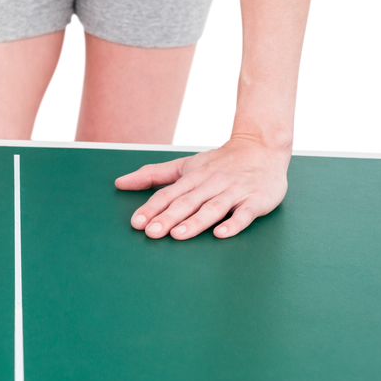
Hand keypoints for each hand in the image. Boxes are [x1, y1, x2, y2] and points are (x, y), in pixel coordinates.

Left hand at [114, 134, 291, 239]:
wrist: (261, 145)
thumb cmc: (219, 161)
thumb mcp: (184, 165)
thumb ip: (153, 175)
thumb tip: (120, 182)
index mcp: (192, 177)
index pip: (168, 194)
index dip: (152, 208)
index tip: (136, 222)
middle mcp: (211, 183)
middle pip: (187, 202)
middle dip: (168, 217)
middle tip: (152, 232)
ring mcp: (234, 191)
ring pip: (213, 207)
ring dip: (195, 221)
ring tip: (179, 234)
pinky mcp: (256, 200)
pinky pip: (245, 213)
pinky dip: (234, 223)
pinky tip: (221, 234)